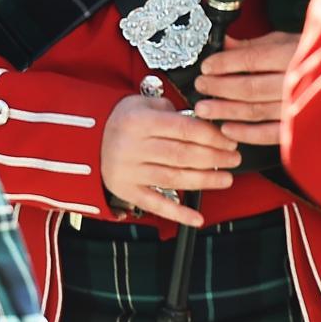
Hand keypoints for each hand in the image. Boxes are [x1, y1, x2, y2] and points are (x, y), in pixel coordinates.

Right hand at [100, 85, 238, 228]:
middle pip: (182, 155)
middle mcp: (132, 147)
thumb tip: (203, 123)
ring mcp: (129, 172)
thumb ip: (171, 110)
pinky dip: (178, 213)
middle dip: (214, 158)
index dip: (211, 136)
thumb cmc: (121, 120)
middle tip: (234, 159)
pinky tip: (197, 218)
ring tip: (226, 178)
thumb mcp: (141, 103)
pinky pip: (156, 205)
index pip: (184, 129)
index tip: (229, 140)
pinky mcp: (127, 191)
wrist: (87, 139)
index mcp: (139, 122)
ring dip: (204, 181)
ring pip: (174, 179)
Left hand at [191, 31, 297, 147]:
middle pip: (249, 86)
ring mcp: (298, 105)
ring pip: (255, 110)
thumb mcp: (286, 41)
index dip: (225, 63)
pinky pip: (270, 133)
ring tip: (205, 109)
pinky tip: (228, 130)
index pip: (251, 59)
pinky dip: (247, 133)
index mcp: (293, 54)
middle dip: (219, 87)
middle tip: (200, 87)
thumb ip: (255, 45)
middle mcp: (296, 80)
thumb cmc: (316, 54)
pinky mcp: (299, 126)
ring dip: (226, 111)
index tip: (206, 66)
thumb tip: (225, 43)